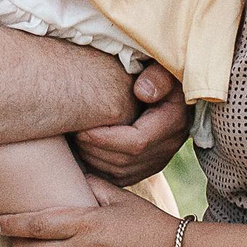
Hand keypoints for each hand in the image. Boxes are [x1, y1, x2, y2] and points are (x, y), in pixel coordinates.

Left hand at [72, 65, 187, 185]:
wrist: (169, 87)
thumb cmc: (159, 72)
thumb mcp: (163, 68)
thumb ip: (156, 76)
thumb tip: (141, 92)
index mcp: (173, 123)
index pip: (137, 142)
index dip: (106, 139)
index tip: (82, 129)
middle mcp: (168, 146)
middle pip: (125, 161)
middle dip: (94, 150)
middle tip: (72, 133)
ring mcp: (158, 160)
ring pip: (121, 173)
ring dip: (93, 160)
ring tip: (75, 140)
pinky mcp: (146, 167)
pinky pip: (119, 178)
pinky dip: (98, 170)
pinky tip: (81, 153)